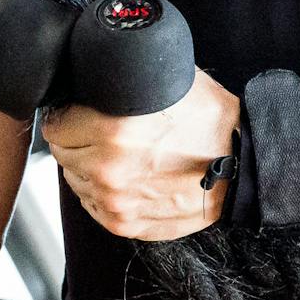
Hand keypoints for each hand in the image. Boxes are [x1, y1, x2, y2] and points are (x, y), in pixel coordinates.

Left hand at [40, 66, 239, 239]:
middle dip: (77, 140)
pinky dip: (103, 192)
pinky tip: (126, 176)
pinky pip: (93, 205)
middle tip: (100, 132)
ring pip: (76, 180)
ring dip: (88, 167)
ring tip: (119, 155)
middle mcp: (108, 170)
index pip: (56, 126)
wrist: (244, 165)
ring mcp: (116, 202)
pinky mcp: (125, 224)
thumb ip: (122, 81)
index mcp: (112, 131)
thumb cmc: (210, 120)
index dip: (67, 115)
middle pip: (63, 153)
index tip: (77, 113)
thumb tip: (92, 74)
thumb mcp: (167, 80)